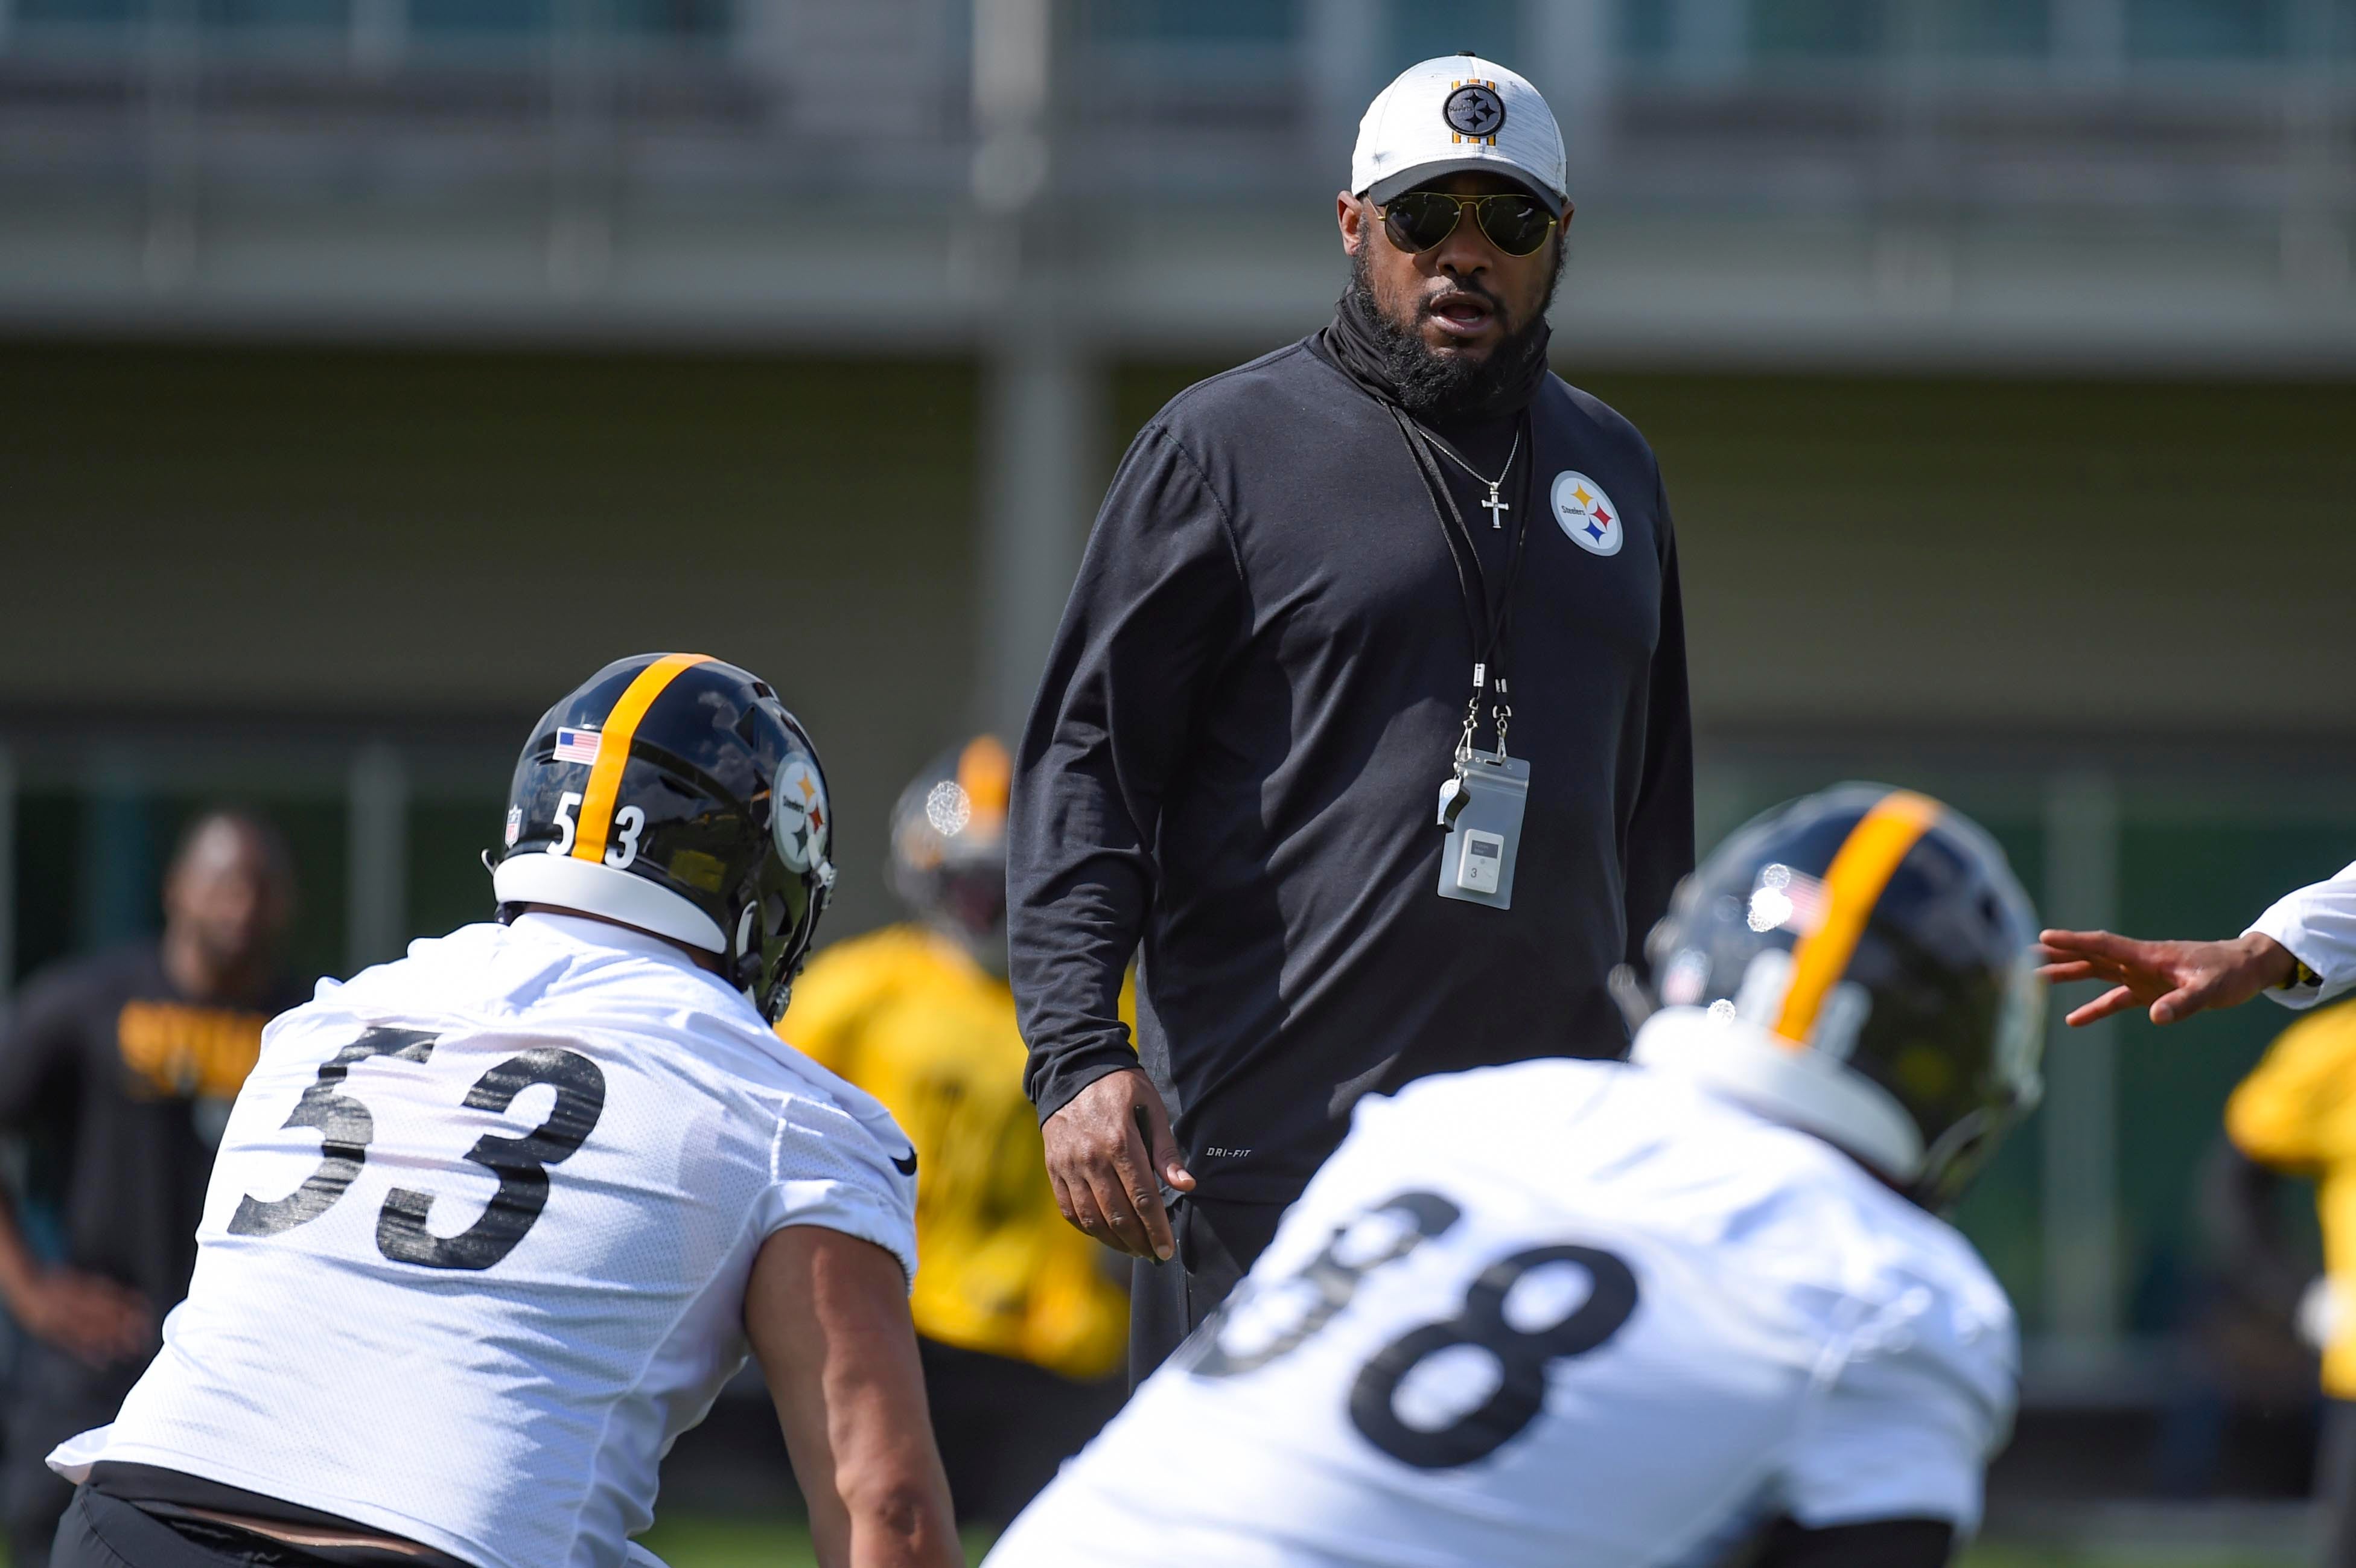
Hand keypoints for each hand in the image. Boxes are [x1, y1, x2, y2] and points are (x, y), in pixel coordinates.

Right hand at [8, 1269, 151, 1365]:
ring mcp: (64, 1318)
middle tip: (145, 1342)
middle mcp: (78, 1304)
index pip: (117, 1301)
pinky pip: (72, 1345)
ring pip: (92, 1334)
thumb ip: (113, 1293)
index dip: (134, 1313)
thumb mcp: (90, 1283)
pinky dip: (89, 1354)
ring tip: (131, 1354)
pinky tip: (103, 1363)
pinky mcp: (53, 1332)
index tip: (149, 1322)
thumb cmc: (64, 1284)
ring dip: (113, 1345)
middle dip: (127, 1332)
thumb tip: (139, 1301)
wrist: (28, 1286)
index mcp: (88, 1290)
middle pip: (108, 1319)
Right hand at [1041, 1068, 1194, 1260]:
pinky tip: (1105, 1235)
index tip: (1167, 1250)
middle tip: (1154, 1254)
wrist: (1072, 1068)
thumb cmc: (1119, 1087)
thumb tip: (1186, 1185)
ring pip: (1092, 1218)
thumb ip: (1166, 1150)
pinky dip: (1088, 1229)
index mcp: (1120, 1142)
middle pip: (1118, 1215)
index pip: (1143, 1198)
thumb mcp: (1151, 1107)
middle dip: (1139, 1242)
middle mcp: (1091, 1158)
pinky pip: (1070, 1210)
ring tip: (1133, 1250)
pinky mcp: (1054, 1169)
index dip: (1157, 1230)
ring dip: (1115, 1241)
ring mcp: (1068, 1165)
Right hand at [2035, 928, 2297, 1027]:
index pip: (2103, 945)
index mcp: (2148, 955)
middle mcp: (2138, 962)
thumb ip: (2184, 1002)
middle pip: (2091, 956)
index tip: (2045, 937)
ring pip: (2096, 973)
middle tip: (2024, 955)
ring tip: (2037, 978)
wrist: (2245, 969)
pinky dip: (2093, 1007)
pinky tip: (2072, 1019)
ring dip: (2069, 974)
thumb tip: (2154, 1017)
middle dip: (2059, 955)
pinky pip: (2114, 999)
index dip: (2074, 942)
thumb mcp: (2211, 989)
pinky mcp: (2148, 991)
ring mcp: (2140, 976)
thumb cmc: (2229, 973)